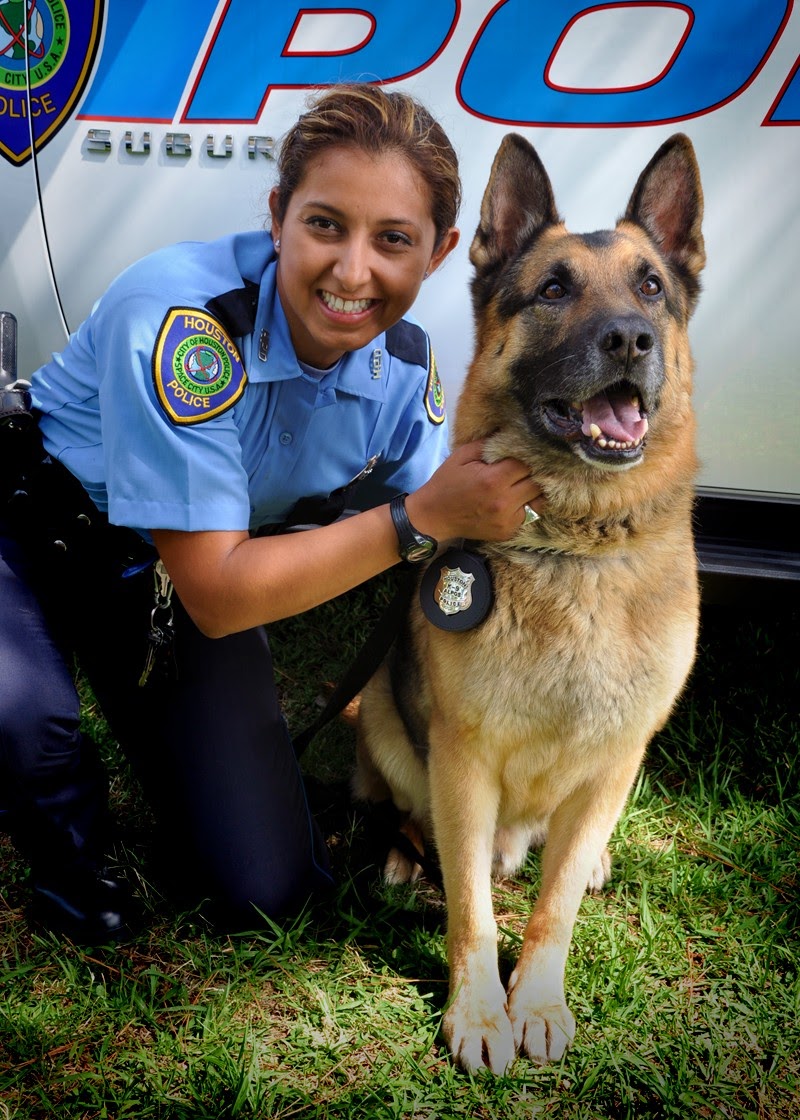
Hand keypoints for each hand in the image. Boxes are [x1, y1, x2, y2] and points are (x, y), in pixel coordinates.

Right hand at [406, 440, 544, 542]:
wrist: (434, 517)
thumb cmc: (446, 483)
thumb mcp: (462, 456)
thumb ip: (487, 443)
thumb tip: (510, 434)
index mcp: (493, 480)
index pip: (526, 463)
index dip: (524, 457)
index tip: (518, 455)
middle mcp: (504, 502)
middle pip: (536, 482)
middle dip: (530, 474)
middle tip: (519, 470)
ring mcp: (507, 520)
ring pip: (537, 500)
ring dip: (531, 491)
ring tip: (519, 485)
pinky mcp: (508, 532)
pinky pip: (529, 515)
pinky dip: (524, 506)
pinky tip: (512, 501)